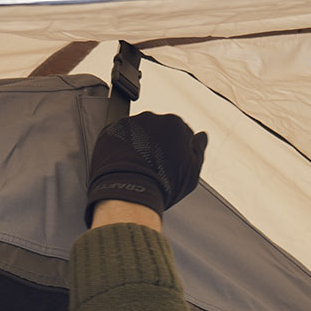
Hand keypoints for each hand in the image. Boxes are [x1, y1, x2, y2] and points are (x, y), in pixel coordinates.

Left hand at [85, 112, 207, 222]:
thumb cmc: (164, 185)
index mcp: (175, 124)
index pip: (177, 132)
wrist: (131, 191)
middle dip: (154, 143)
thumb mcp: (192, 171)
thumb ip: (198, 149)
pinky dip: (119, 146)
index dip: (173, 149)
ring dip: (136, 143)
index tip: (168, 162)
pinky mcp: (109, 131)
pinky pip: (117, 136)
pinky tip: (122, 162)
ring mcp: (129, 123)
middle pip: (156, 129)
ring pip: (136, 131)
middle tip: (151, 166)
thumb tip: (201, 136)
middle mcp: (152, 118)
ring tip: (136, 166)